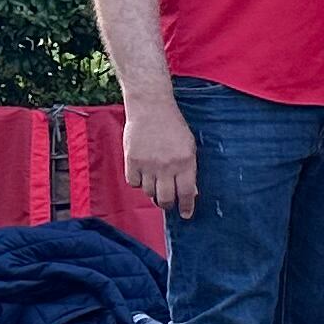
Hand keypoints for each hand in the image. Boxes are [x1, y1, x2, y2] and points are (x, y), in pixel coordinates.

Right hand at [122, 95, 198, 219]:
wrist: (151, 109)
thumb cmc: (173, 127)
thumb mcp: (189, 146)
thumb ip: (189, 169)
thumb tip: (191, 192)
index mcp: (185, 162)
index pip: (187, 193)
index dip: (187, 207)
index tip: (186, 215)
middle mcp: (167, 166)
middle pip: (166, 198)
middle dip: (167, 205)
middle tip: (168, 203)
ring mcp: (148, 164)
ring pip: (149, 192)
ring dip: (153, 192)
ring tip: (155, 183)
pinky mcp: (131, 161)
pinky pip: (134, 183)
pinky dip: (138, 182)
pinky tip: (142, 174)